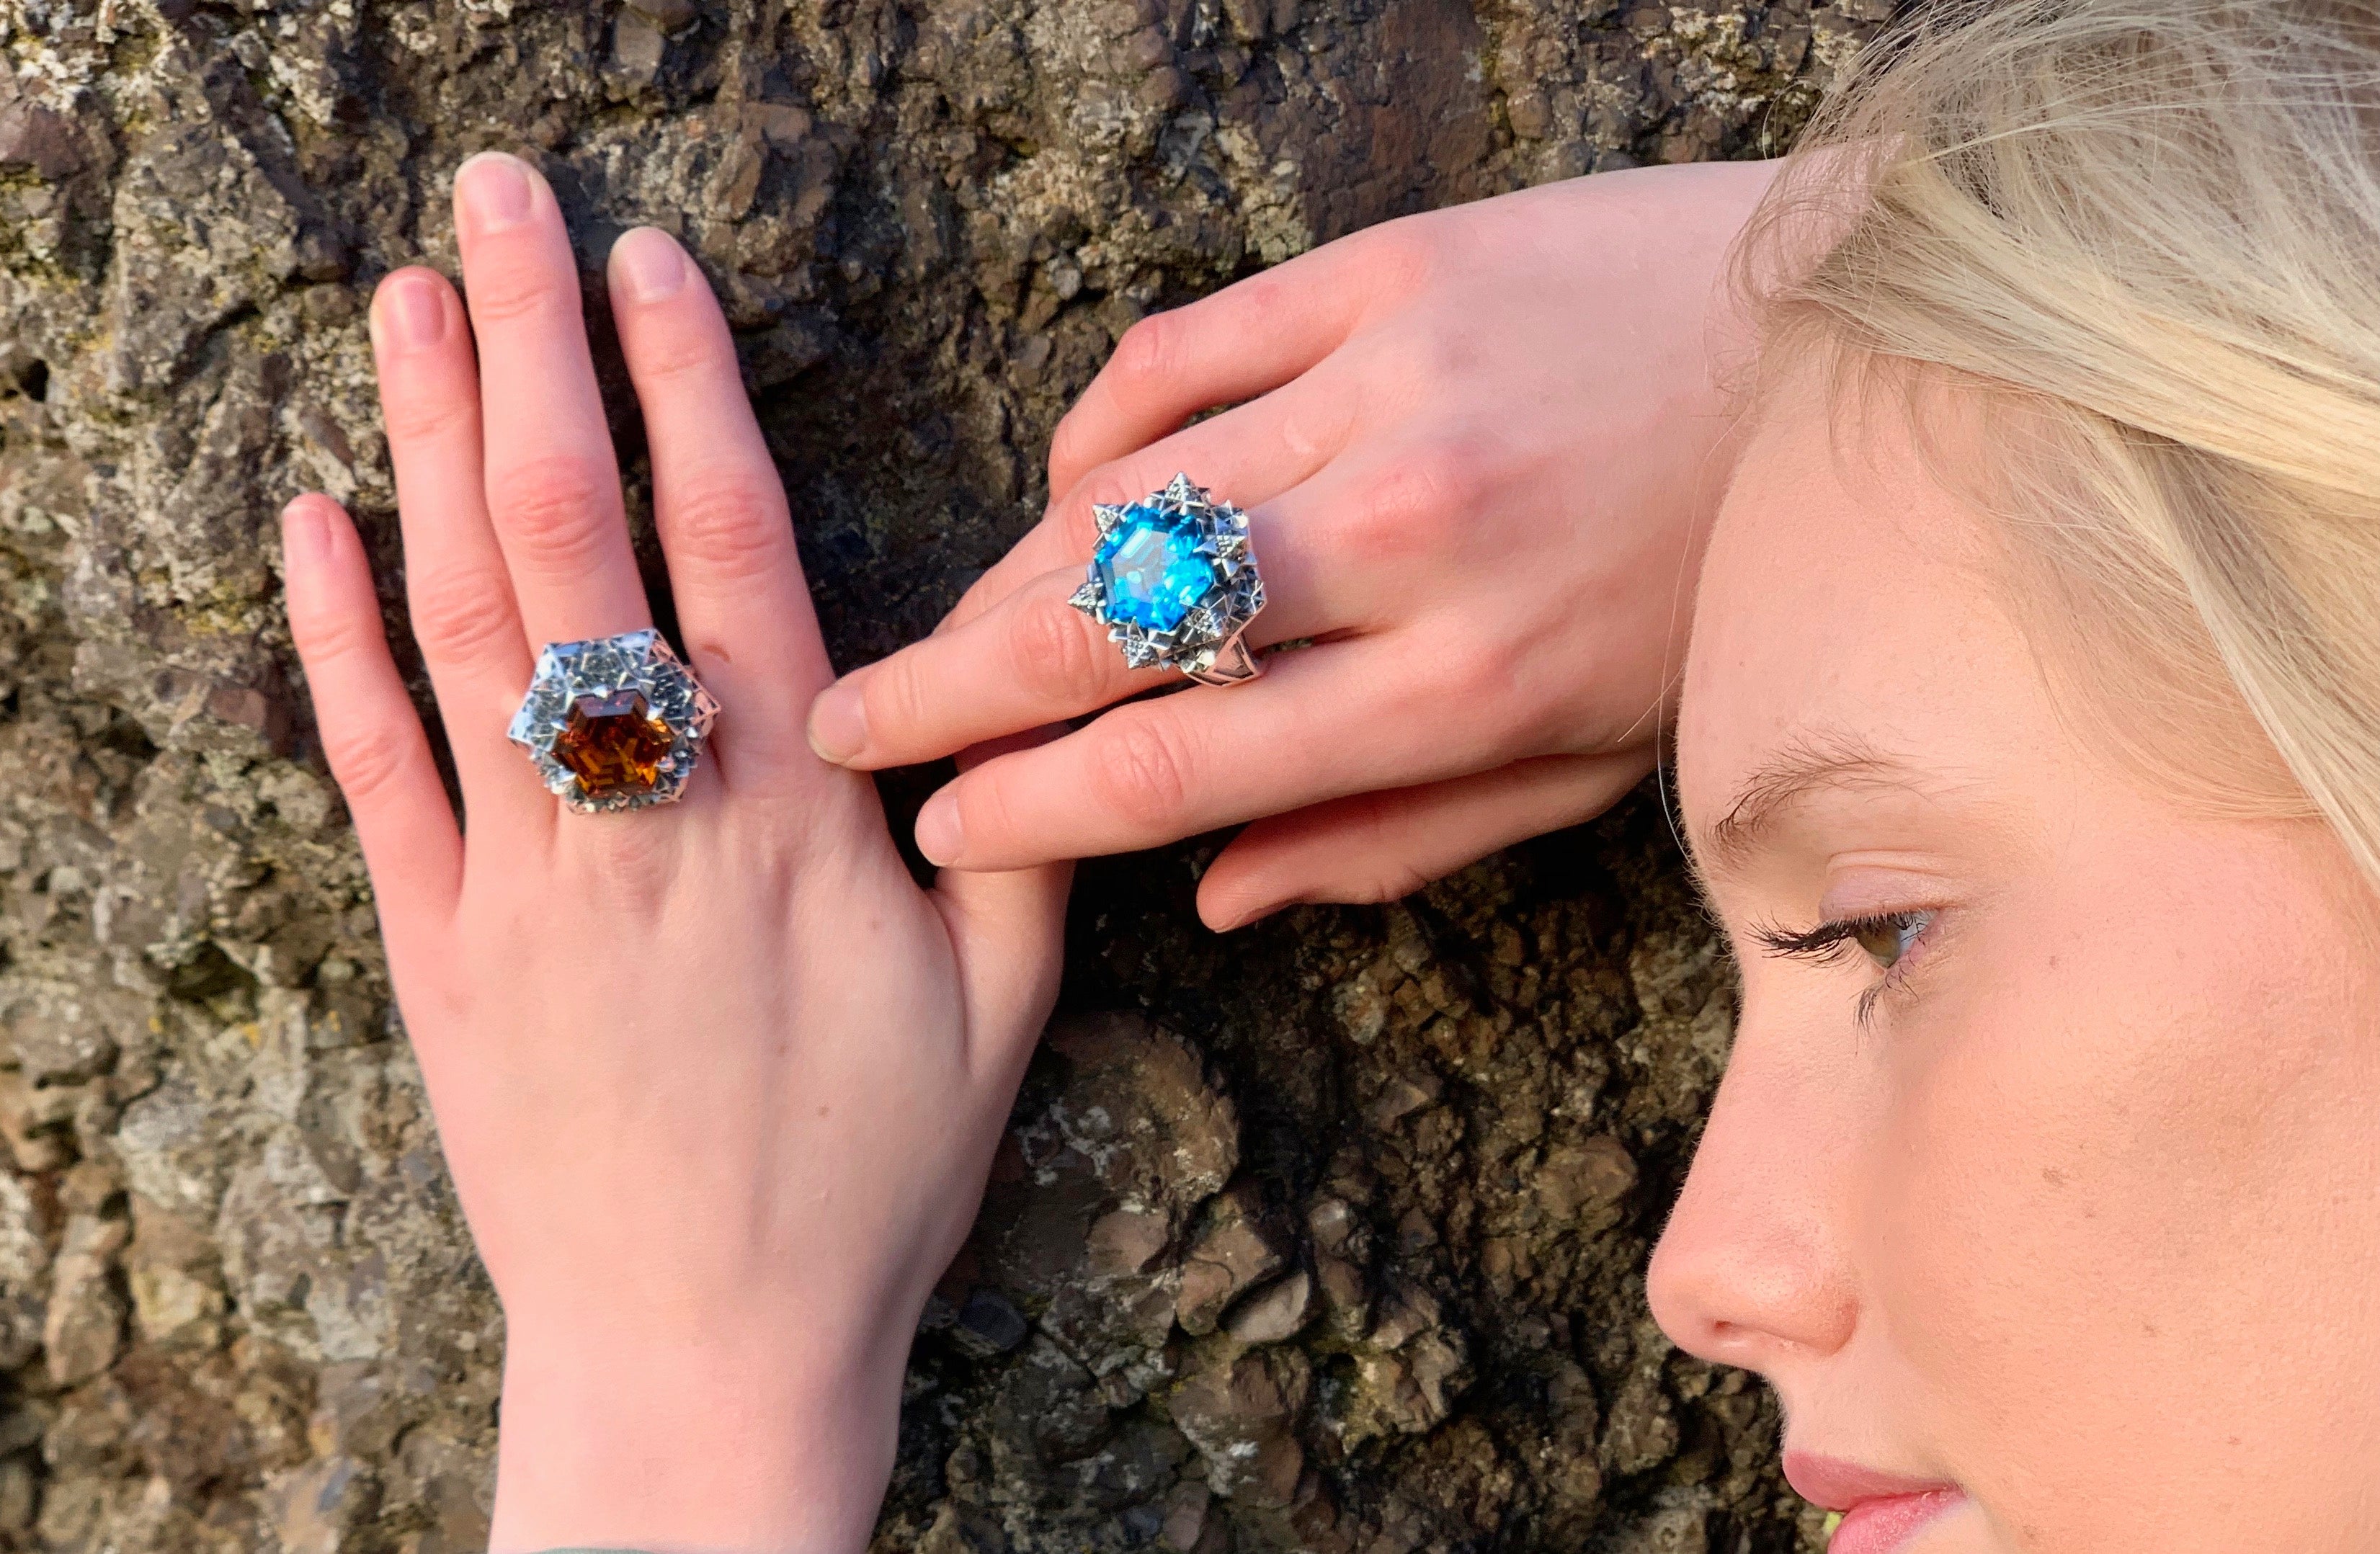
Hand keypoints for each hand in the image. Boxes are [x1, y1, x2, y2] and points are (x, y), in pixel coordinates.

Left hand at [280, 152, 1066, 1552]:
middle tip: (499, 202)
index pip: (730, 550)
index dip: (684, 390)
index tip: (651, 265)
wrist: (705, 1352)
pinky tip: (317, 521)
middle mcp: (644, 817)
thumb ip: (1017, 837)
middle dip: (532, 351)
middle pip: (574, 539)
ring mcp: (523, 878)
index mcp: (792, 814)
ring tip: (406, 301)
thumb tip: (1032, 695)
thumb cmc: (870, 1180)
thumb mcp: (1003, 1011)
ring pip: (464, 624)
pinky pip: (374, 770)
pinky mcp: (439, 949)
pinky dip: (338, 640)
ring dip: (427, 448)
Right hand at [803, 159, 1778, 928]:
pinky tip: (1071, 488)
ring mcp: (1383, 387)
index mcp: (1461, 685)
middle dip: (946, 694)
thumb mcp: (1594, 758)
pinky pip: (1170, 359)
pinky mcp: (1377, 273)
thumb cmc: (1724, 579)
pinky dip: (1094, 434)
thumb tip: (1212, 902)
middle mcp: (1404, 537)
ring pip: (1111, 496)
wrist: (1853, 340)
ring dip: (1005, 576)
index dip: (1026, 810)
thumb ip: (1394, 836)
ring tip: (947, 632)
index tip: (936, 829)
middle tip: (845, 727)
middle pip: (1101, 630)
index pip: (1175, 764)